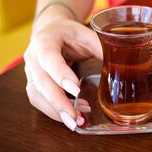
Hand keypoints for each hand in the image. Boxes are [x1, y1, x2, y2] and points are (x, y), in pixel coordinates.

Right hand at [24, 9, 102, 130]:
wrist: (51, 29)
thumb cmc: (70, 33)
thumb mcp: (87, 35)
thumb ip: (101, 48)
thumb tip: (120, 66)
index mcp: (45, 39)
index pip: (49, 58)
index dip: (61, 75)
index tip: (77, 91)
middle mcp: (33, 56)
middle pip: (41, 82)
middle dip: (58, 103)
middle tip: (76, 117)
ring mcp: (30, 71)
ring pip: (36, 94)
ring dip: (56, 111)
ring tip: (77, 121)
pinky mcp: (33, 83)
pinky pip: (38, 100)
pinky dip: (53, 111)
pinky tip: (71, 117)